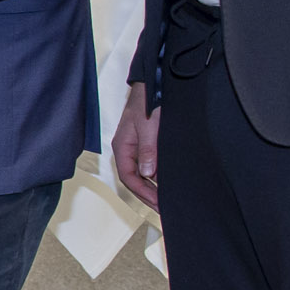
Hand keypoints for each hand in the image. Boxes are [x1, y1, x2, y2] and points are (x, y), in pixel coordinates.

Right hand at [110, 83, 161, 214]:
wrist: (154, 82)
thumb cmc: (148, 100)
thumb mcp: (149, 125)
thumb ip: (148, 150)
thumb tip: (148, 173)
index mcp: (122, 146)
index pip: (128, 177)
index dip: (142, 192)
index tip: (157, 202)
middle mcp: (127, 148)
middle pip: (134, 179)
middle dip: (147, 195)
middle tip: (163, 207)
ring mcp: (137, 146)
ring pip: (142, 173)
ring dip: (153, 187)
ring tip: (166, 199)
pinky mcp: (147, 143)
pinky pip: (149, 165)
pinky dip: (157, 176)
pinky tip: (167, 181)